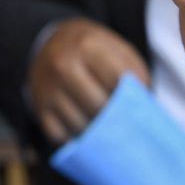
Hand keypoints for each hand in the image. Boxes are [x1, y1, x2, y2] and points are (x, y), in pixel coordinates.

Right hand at [28, 18, 150, 143]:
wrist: (51, 46)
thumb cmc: (94, 51)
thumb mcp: (116, 48)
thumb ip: (134, 71)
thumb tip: (144, 105)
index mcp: (87, 45)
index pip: (117, 80)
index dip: (132, 96)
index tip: (139, 103)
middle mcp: (63, 65)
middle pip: (99, 106)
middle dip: (116, 118)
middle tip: (126, 122)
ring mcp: (48, 88)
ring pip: (81, 124)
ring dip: (98, 133)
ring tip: (109, 129)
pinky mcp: (40, 109)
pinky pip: (61, 137)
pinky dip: (77, 139)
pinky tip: (87, 132)